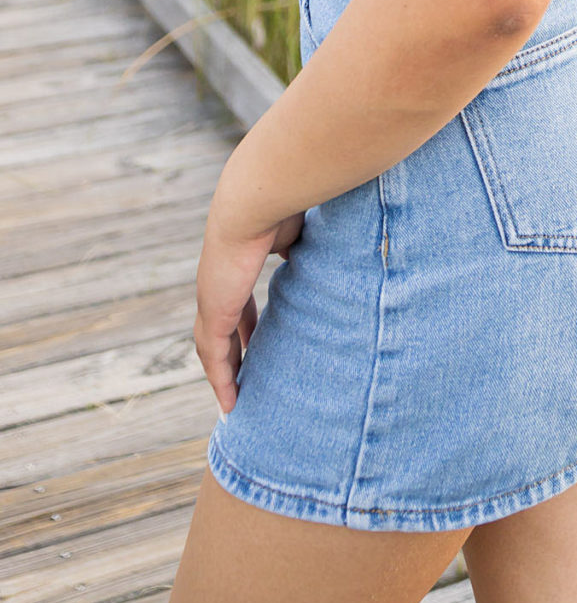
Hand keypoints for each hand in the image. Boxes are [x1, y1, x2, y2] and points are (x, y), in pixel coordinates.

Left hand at [193, 188, 304, 412]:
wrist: (256, 198)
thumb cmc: (284, 202)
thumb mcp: (298, 229)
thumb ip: (307, 245)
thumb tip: (337, 247)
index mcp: (239, 259)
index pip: (239, 299)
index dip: (246, 320)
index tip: (257, 335)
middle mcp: (220, 281)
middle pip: (222, 327)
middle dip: (234, 350)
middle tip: (245, 374)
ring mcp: (213, 297)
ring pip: (214, 346)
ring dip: (224, 372)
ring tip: (236, 399)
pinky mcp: (215, 312)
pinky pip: (214, 356)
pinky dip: (220, 380)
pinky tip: (229, 404)